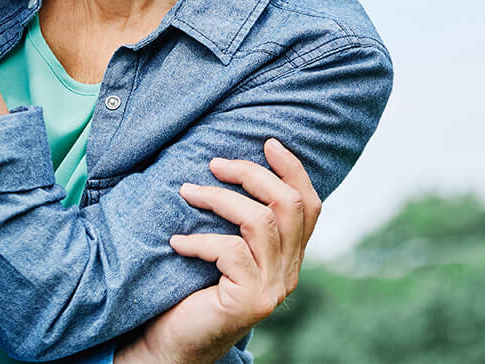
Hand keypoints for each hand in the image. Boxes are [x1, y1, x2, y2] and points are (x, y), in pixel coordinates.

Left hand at [117, 139, 320, 363]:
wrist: (175, 342)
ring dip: (219, 199)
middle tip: (214, 163)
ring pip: (260, 222)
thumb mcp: (222, 246)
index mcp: (287, 254)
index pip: (309, 205)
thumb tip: (223, 162)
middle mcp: (288, 271)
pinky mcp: (251, 302)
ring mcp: (272, 288)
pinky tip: (176, 242)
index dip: (293, 170)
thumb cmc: (190, 286)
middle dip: (252, 174)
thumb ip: (237, 218)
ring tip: (185, 192)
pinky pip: (230, 252)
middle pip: (289, 206)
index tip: (267, 142)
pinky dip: (199, 240)